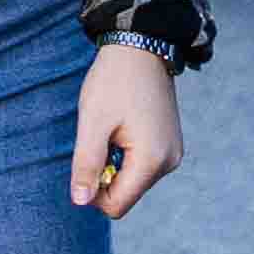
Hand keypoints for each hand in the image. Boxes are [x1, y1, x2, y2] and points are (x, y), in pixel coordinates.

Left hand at [74, 44, 182, 219]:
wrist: (140, 48)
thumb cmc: (113, 82)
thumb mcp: (92, 121)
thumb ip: (86, 163)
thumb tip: (80, 201)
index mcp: (151, 161)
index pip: (117, 205)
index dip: (92, 192)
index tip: (82, 160)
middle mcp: (169, 163)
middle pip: (126, 193)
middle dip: (104, 175)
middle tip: (95, 138)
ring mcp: (173, 154)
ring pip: (133, 179)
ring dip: (114, 163)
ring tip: (109, 129)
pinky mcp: (170, 145)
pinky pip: (142, 165)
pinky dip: (125, 154)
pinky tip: (120, 126)